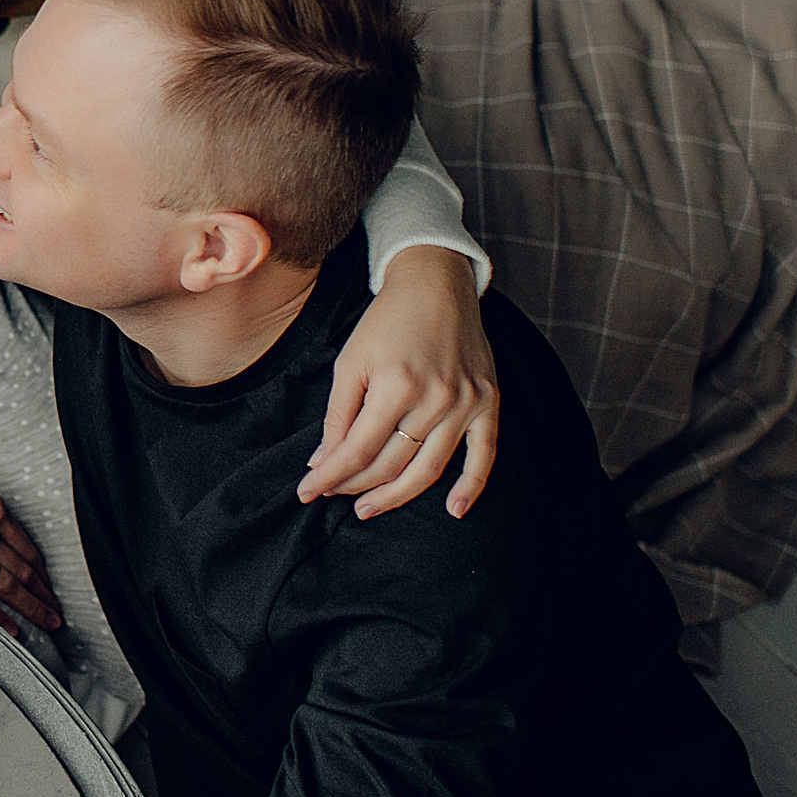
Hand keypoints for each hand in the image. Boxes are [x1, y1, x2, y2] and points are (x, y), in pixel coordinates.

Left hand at [300, 245, 499, 518]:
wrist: (437, 286)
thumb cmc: (386, 322)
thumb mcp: (350, 361)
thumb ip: (337, 414)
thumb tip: (323, 461)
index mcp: (396, 385)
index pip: (357, 449)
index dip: (330, 475)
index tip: (307, 491)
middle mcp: (435, 398)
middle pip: (391, 463)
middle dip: (355, 485)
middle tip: (333, 495)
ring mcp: (466, 403)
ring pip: (429, 469)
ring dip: (396, 495)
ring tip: (368, 508)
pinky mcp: (489, 402)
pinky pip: (484, 455)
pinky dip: (471, 486)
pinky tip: (453, 510)